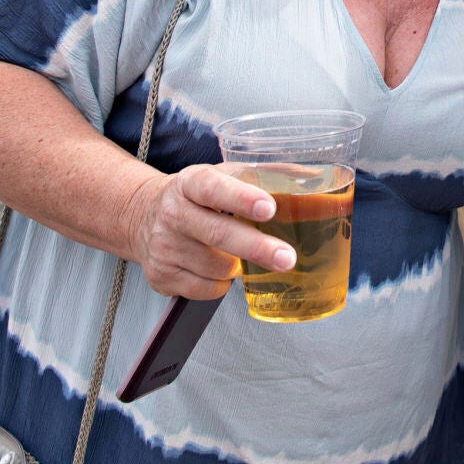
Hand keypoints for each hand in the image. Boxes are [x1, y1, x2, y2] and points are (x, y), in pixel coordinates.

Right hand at [125, 165, 293, 299]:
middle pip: (219, 234)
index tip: (268, 207)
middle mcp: (173, 213)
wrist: (143, 215)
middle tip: (287, 258)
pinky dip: (221, 283)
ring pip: (218, 268)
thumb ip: (271, 176)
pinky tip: (214, 265)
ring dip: (238, 265)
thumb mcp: (228, 174)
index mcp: (191, 182)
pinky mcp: (161, 276)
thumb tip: (320, 181)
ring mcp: (164, 247)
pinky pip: (208, 289)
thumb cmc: (201, 196)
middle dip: (257, 248)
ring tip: (233, 250)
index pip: (214, 188)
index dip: (241, 198)